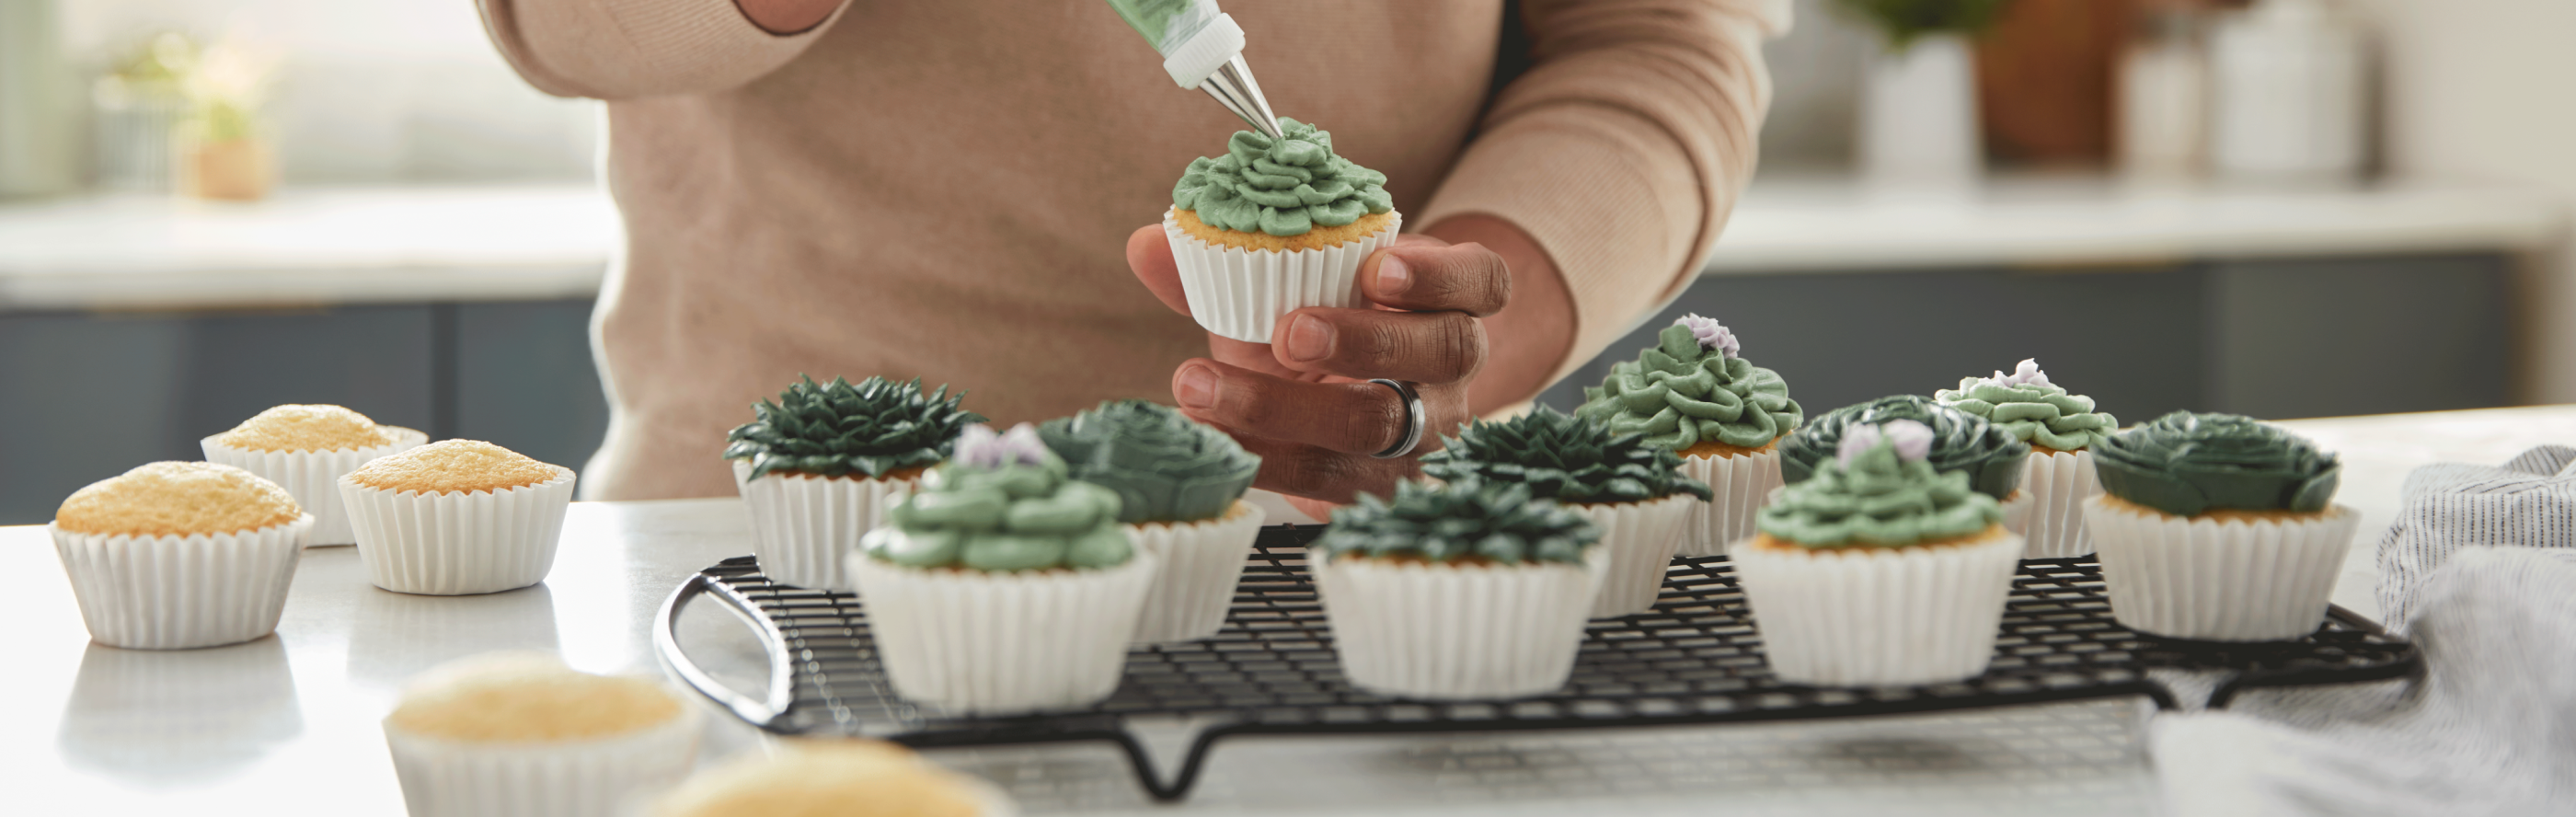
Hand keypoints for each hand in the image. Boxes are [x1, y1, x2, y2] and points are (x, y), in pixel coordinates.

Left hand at [1125, 226, 1514, 516]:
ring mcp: (1422, 435)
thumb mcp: (1293, 289)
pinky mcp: (1380, 489)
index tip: (1378, 267)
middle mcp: (1450, 370)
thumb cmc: (1326, 328)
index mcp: (1449, 301)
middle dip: (1364, 341)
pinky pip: (1330, 485)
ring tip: (1206, 388)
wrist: (1346, 406)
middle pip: (1440, 353)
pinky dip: (1265, 462)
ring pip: (1381, 428)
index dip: (1438, 276)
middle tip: (1289, 332)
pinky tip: (1213, 443)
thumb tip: (1146, 243)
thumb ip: (1228, 265)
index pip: (1480, 281)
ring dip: (1287, 409)